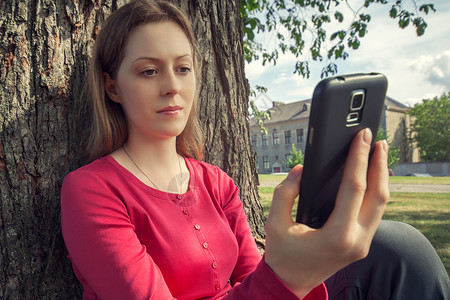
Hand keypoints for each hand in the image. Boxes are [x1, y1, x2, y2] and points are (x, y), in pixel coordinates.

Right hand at [264, 128, 389, 297]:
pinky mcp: (362, 244)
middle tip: (377, 141)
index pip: (354, 188)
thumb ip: (286, 192)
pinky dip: (375, 192)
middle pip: (378, 195)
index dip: (359, 158)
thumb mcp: (275, 222)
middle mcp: (357, 240)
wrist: (290, 284)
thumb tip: (300, 171)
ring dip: (381, 177)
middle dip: (379, 164)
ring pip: (382, 205)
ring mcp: (363, 244)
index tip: (362, 137)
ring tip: (377, 154)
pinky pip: (375, 213)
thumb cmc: (282, 255)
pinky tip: (371, 178)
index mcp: (337, 235)